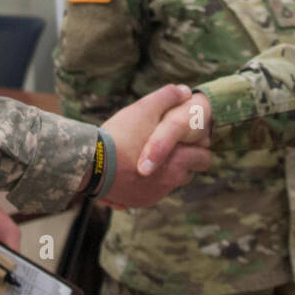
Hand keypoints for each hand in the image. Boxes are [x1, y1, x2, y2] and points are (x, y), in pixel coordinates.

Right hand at [99, 85, 210, 208]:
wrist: (90, 165)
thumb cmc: (121, 135)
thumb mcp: (145, 107)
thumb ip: (169, 97)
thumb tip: (185, 91)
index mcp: (179, 162)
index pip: (204, 158)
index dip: (197, 144)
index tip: (185, 136)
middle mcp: (169, 184)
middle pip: (188, 172)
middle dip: (183, 160)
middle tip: (169, 145)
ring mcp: (152, 195)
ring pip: (168, 183)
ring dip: (164, 171)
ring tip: (150, 155)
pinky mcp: (136, 202)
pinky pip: (149, 192)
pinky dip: (146, 182)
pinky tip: (133, 167)